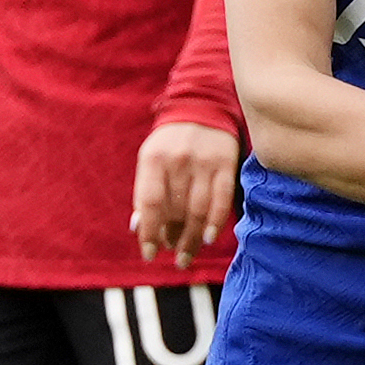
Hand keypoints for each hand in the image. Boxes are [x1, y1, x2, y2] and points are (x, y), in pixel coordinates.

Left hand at [131, 119, 240, 262]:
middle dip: (174, 238)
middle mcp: (178, 160)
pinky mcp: (226, 164)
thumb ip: (145, 192)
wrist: (203, 106)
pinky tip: (208, 238)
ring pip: (198, 210)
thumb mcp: (150, 159)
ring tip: (187, 256)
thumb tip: (138, 229)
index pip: (149, 203)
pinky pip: (222, 199)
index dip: (149, 231)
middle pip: (175, 210)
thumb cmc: (171, 142)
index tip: (149, 254)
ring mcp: (204, 162)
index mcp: (154, 159)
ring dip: (192, 238)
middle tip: (175, 258)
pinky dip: (215, 222)